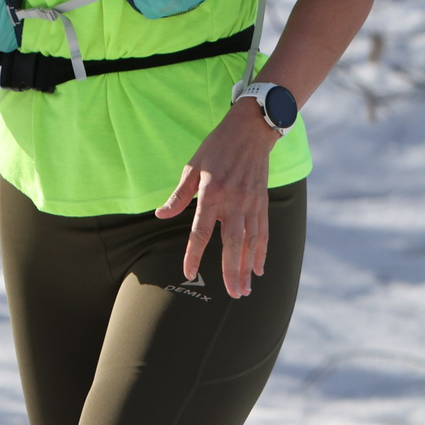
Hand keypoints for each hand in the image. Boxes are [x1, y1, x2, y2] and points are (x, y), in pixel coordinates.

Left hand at [156, 98, 280, 297]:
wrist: (251, 130)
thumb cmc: (217, 148)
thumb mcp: (192, 167)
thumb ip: (179, 196)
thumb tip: (161, 215)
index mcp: (212, 192)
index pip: (201, 230)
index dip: (194, 253)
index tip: (188, 272)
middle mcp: (234, 201)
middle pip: (232, 242)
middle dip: (231, 270)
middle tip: (233, 294)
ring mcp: (251, 203)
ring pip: (250, 242)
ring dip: (247, 267)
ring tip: (245, 290)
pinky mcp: (262, 202)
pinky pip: (263, 232)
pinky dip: (261, 252)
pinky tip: (258, 269)